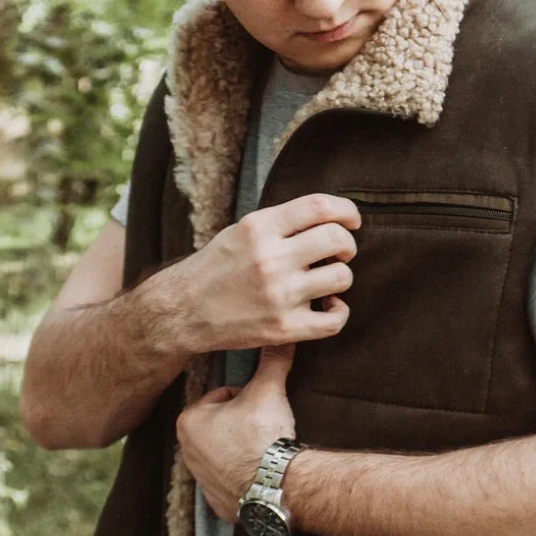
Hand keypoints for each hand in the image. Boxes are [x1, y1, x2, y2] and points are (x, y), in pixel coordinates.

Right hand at [170, 193, 360, 351]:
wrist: (183, 310)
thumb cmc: (217, 266)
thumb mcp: (243, 230)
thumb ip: (283, 222)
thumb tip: (332, 217)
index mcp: (259, 227)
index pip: (320, 207)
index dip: (346, 210)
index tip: (352, 220)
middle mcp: (270, 258)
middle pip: (337, 240)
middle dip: (347, 244)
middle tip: (339, 251)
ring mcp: (279, 295)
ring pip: (342, 277)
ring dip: (341, 276)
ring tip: (325, 279)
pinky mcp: (284, 328)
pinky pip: (334, 320)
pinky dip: (339, 311)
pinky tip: (328, 305)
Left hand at [176, 343, 295, 522]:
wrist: (276, 484)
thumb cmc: (263, 435)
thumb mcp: (268, 388)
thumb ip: (273, 359)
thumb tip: (282, 336)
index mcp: (189, 420)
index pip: (221, 395)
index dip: (244, 396)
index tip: (259, 404)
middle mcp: (186, 451)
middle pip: (220, 423)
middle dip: (240, 421)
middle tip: (263, 423)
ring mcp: (200, 480)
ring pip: (224, 451)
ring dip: (241, 446)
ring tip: (264, 446)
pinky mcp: (217, 502)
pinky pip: (230, 480)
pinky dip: (243, 475)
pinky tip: (260, 470)